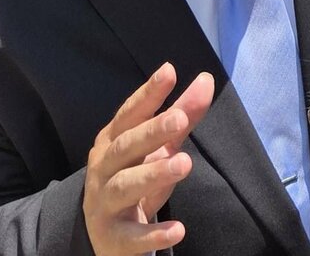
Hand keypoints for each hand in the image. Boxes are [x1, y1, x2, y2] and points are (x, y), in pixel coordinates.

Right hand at [83, 62, 214, 255]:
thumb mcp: (158, 146)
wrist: (104, 234)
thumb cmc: (135, 175)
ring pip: (125, 186)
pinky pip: (131, 236)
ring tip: (184, 163)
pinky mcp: (113, 238)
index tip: (169, 71)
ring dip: (153, 174)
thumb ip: (181, 114)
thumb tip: (206, 80)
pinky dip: (153, 234)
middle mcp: (103, 168)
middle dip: (151, 132)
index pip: (129, 113)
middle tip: (180, 119)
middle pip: (125, 147)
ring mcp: (104, 203)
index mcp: (112, 140)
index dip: (148, 94)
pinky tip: (178, 229)